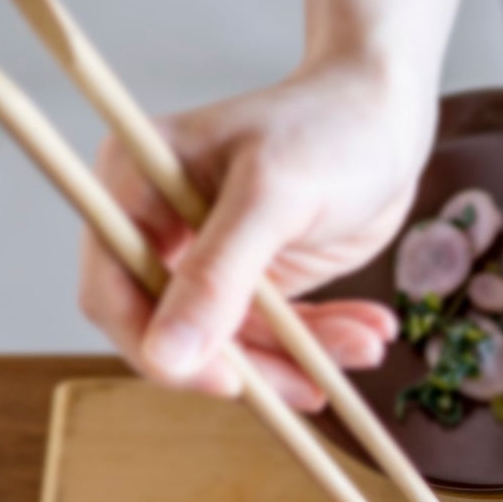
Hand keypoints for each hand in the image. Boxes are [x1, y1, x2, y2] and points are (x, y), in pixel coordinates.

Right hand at [77, 56, 430, 409]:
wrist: (390, 115)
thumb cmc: (330, 129)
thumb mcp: (273, 196)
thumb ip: (218, 274)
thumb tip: (166, 357)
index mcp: (136, 186)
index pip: (112, 291)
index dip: (157, 347)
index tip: (226, 382)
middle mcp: (161, 225)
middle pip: (172, 330)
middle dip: (246, 365)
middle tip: (308, 386)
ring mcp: (209, 256)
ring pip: (234, 343)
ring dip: (298, 358)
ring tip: (367, 347)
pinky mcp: (257, 279)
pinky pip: (277, 333)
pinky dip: (322, 342)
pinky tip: (369, 334)